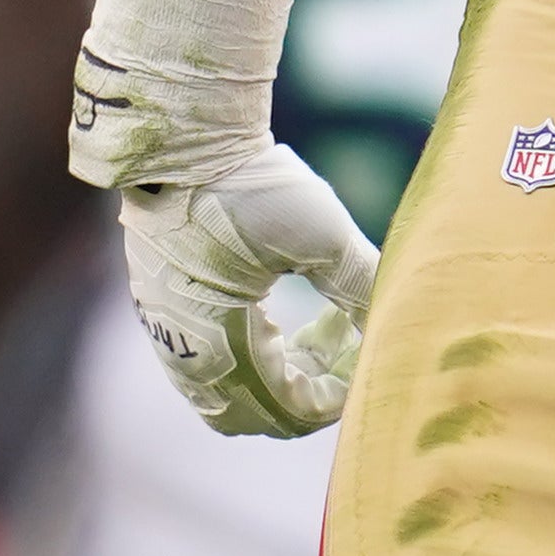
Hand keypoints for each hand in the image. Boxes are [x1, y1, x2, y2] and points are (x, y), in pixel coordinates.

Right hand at [72, 0, 380, 438]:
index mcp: (223, 346)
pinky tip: (281, 312)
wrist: (180, 139)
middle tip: (351, 351)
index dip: (341, 397)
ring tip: (325, 327)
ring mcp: (166, 333)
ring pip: (228, 393)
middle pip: (256, 416)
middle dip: (312, 393)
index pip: (291, 410)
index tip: (373, 360)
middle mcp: (186, 353)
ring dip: (282, 375)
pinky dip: (251, 355)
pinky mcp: (159, 307)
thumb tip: (395, 321)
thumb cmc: (252, 185)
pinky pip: (207, 362)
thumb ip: (359, 286)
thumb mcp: (322, 236)